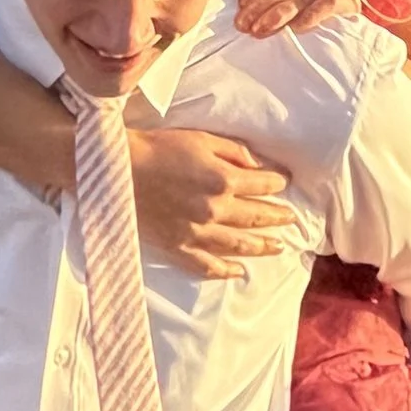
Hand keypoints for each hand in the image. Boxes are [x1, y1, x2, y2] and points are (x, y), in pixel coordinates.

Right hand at [123, 126, 294, 279]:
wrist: (118, 171)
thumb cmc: (158, 148)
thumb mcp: (200, 138)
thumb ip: (233, 152)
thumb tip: (258, 166)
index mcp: (222, 179)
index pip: (262, 184)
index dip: (277, 183)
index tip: (285, 184)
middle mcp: (214, 210)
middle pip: (255, 216)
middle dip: (277, 217)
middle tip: (292, 220)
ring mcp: (197, 233)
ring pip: (238, 245)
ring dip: (261, 246)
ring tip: (277, 247)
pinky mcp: (178, 248)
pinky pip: (207, 266)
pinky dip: (225, 271)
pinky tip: (238, 272)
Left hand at [236, 0, 362, 38]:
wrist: (348, 35)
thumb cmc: (308, 15)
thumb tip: (243, 5)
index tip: (242, 5)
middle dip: (261, 3)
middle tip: (244, 24)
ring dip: (278, 13)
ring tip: (260, 30)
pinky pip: (327, 3)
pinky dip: (308, 16)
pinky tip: (294, 29)